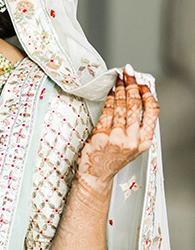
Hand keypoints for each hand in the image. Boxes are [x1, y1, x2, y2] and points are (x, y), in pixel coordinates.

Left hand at [77, 70, 158, 184]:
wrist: (96, 176)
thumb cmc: (111, 159)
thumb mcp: (130, 146)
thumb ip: (135, 127)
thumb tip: (136, 100)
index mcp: (143, 141)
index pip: (152, 112)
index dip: (148, 94)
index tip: (143, 82)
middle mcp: (132, 140)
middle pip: (135, 105)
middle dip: (131, 85)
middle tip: (128, 73)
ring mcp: (117, 138)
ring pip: (121, 106)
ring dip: (119, 89)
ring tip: (118, 80)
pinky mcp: (102, 136)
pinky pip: (107, 112)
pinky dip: (109, 99)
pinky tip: (109, 92)